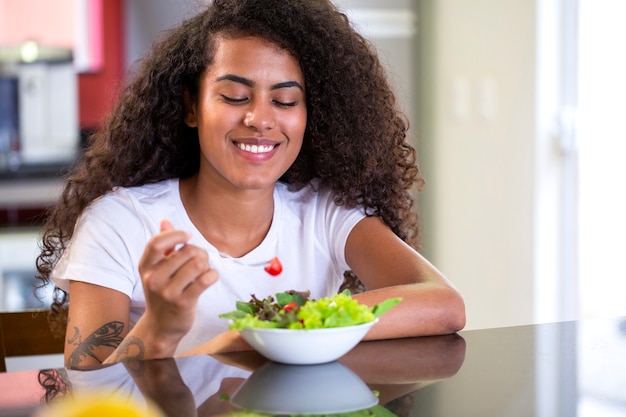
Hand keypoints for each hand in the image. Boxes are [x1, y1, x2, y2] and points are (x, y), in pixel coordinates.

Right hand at [138, 219, 217, 349]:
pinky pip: (205, 280)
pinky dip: (212, 275)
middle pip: (186, 251)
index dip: (176, 235)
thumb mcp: (156, 269)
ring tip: (204, 271)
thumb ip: (163, 246)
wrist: (161, 327)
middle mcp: (153, 278)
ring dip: (206, 265)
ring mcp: (168, 292)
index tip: (187, 237)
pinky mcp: (183, 303)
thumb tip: (165, 221)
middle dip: (199, 252)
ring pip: (197, 264)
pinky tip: (210, 278)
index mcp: (146, 267)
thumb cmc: (162, 292)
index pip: (157, 242)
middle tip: (201, 260)